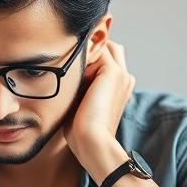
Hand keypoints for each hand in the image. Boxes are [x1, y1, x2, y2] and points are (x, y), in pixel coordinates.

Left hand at [63, 40, 134, 179]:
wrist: (92, 142)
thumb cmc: (81, 132)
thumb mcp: (79, 105)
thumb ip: (79, 88)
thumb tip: (61, 75)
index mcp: (120, 87)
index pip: (107, 59)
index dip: (89, 57)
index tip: (67, 60)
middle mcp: (124, 78)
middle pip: (109, 48)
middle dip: (91, 48)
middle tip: (66, 56)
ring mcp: (121, 73)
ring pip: (103, 45)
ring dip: (85, 49)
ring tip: (65, 58)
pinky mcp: (112, 72)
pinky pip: (98, 48)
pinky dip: (83, 51)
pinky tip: (67, 62)